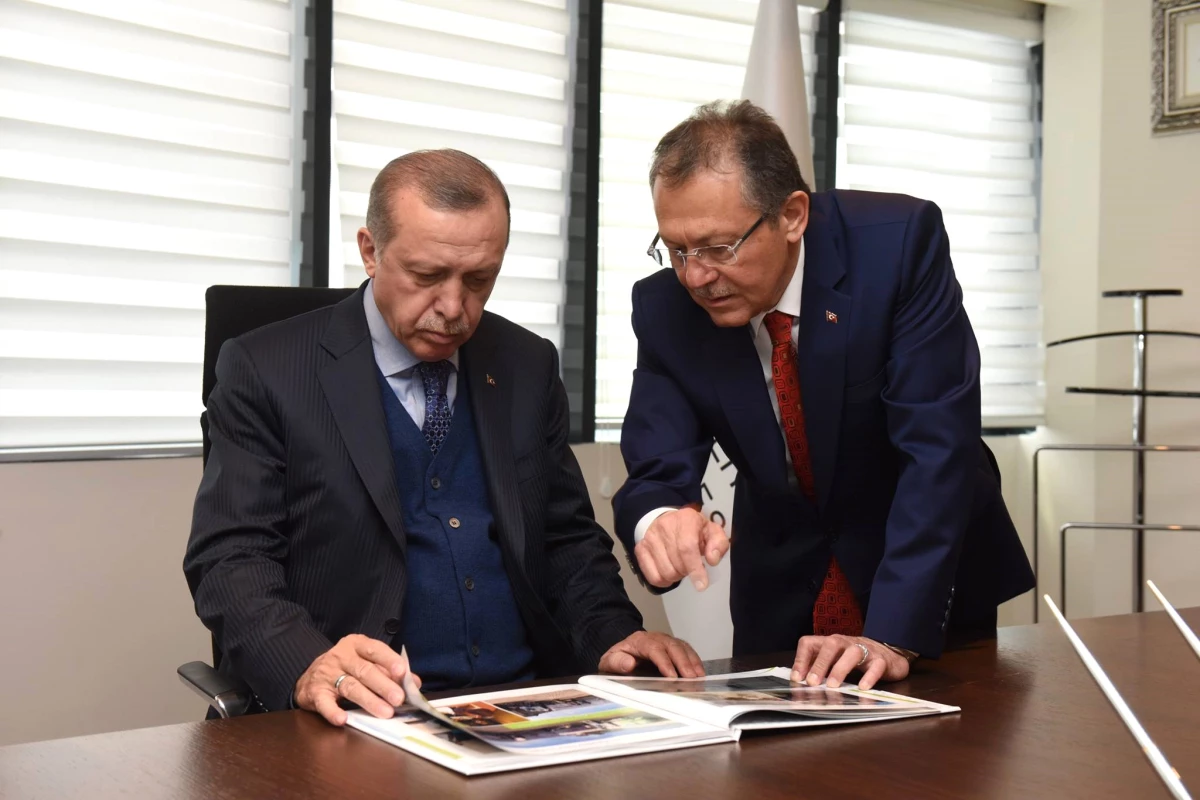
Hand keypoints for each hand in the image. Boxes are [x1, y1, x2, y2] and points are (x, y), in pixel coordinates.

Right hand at [294, 634, 420, 725]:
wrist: (309, 676)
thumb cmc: (346, 669)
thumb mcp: (366, 662)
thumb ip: (389, 671)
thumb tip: (414, 683)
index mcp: (356, 645)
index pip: (375, 650)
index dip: (389, 660)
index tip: (402, 672)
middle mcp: (341, 656)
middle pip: (365, 671)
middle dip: (384, 685)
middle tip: (399, 698)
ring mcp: (327, 674)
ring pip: (350, 687)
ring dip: (369, 700)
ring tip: (385, 712)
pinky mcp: (315, 692)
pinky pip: (324, 702)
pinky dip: (333, 711)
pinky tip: (343, 719)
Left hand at [598, 631, 705, 677]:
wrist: (624, 650)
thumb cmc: (619, 657)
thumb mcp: (610, 660)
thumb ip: (617, 662)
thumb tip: (629, 664)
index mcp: (640, 641)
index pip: (654, 649)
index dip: (664, 662)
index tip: (671, 676)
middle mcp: (656, 638)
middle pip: (672, 646)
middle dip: (683, 662)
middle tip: (691, 678)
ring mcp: (667, 641)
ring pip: (682, 647)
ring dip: (692, 662)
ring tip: (699, 677)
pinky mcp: (675, 646)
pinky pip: (687, 650)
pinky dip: (695, 661)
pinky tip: (700, 672)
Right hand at [634, 507, 728, 589]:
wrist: (668, 520)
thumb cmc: (693, 529)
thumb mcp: (712, 531)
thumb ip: (719, 544)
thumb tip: (713, 559)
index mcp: (686, 519)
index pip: (687, 548)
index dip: (695, 569)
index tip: (702, 584)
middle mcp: (664, 526)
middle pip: (676, 563)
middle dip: (687, 571)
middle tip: (691, 565)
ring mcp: (650, 538)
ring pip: (665, 573)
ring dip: (676, 576)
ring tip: (680, 566)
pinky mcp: (640, 549)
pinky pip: (653, 577)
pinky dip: (664, 581)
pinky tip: (670, 572)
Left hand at [790, 635, 910, 690]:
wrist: (890, 656)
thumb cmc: (857, 660)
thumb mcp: (835, 660)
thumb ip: (819, 667)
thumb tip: (799, 681)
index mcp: (831, 643)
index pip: (810, 642)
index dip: (801, 659)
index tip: (797, 678)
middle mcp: (847, 643)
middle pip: (831, 644)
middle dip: (820, 663)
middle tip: (812, 683)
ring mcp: (865, 650)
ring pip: (853, 653)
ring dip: (840, 669)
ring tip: (833, 686)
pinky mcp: (882, 660)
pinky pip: (876, 666)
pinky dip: (869, 677)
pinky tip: (862, 688)